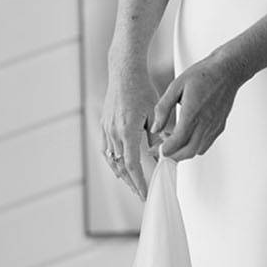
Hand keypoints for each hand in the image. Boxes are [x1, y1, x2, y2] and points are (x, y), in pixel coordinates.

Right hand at [100, 58, 158, 199]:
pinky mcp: (104, 125)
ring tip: (130, 184)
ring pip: (111, 160)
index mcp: (127, 131)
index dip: (138, 182)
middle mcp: (114, 133)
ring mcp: (106, 129)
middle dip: (130, 182)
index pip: (132, 165)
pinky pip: (106, 149)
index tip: (144, 193)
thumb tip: (162, 154)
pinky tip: (119, 166)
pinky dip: (113, 161)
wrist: (124, 73)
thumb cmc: (142, 90)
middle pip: (120, 167)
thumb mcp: (154, 113)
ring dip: (121, 174)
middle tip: (140, 194)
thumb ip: (156, 136)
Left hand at [150, 49, 243, 160]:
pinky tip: (187, 135)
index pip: (177, 142)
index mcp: (192, 113)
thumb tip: (156, 128)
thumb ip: (163, 108)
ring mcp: (214, 126)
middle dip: (172, 155)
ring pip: (198, 150)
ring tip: (173, 139)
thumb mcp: (176, 86)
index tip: (156, 149)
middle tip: (161, 149)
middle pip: (188, 152)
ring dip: (183, 151)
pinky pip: (206, 144)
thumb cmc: (203, 75)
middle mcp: (205, 123)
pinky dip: (194, 146)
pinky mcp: (219, 127)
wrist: (227, 71)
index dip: (164, 150)